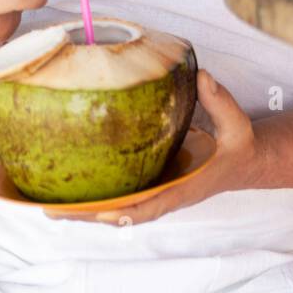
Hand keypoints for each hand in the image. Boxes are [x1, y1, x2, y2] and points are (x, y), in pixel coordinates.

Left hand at [43, 69, 259, 224]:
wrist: (243, 160)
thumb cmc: (238, 144)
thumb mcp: (237, 123)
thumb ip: (220, 101)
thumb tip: (202, 76)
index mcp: (187, 186)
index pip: (155, 205)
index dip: (129, 212)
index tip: (102, 213)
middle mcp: (167, 193)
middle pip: (125, 214)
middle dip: (91, 216)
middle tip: (54, 211)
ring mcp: (157, 191)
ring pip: (118, 209)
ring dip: (86, 211)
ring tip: (49, 206)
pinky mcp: (152, 183)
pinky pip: (121, 195)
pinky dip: (96, 197)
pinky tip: (69, 189)